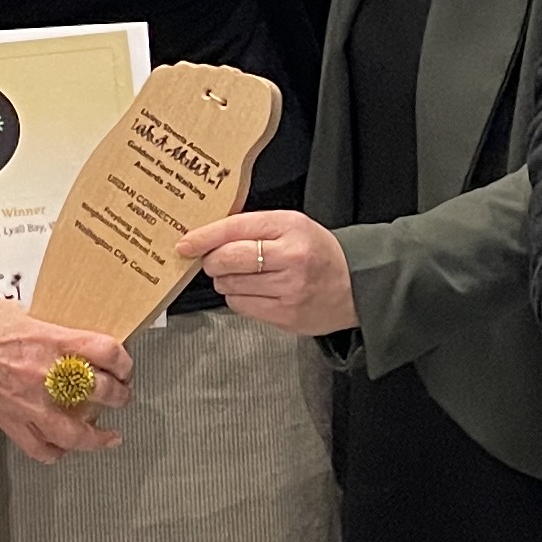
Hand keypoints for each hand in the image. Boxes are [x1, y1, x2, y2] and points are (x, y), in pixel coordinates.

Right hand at [0, 302, 133, 462]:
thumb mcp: (14, 310)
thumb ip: (41, 325)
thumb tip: (54, 330)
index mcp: (49, 340)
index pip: (107, 351)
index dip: (123, 360)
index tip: (124, 365)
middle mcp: (43, 375)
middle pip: (102, 392)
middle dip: (119, 396)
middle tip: (122, 395)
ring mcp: (26, 403)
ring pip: (76, 433)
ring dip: (98, 436)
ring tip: (107, 435)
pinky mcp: (5, 420)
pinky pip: (38, 448)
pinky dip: (54, 453)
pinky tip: (61, 450)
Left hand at [179, 209, 354, 335]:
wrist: (355, 284)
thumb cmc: (319, 252)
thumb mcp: (292, 225)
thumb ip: (253, 227)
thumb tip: (207, 237)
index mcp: (290, 227)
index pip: (234, 229)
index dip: (204, 237)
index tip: (185, 243)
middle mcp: (290, 258)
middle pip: (227, 259)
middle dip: (212, 261)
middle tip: (215, 260)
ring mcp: (288, 290)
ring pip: (230, 285)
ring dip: (226, 280)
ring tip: (245, 274)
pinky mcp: (285, 315)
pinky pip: (241, 306)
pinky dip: (239, 297)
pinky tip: (255, 290)